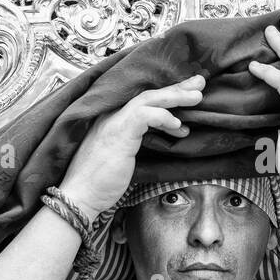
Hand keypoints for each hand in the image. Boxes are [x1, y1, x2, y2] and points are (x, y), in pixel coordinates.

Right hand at [59, 74, 204, 213]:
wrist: (79, 195)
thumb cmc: (100, 181)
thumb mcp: (123, 155)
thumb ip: (139, 140)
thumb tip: (167, 134)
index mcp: (113, 118)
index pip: (143, 99)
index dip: (167, 93)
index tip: (188, 92)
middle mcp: (112, 114)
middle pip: (149, 94)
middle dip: (177, 87)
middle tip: (199, 83)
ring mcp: (114, 122)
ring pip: (149, 99)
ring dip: (175, 97)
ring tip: (197, 98)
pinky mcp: (118, 133)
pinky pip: (144, 114)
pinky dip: (163, 117)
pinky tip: (177, 126)